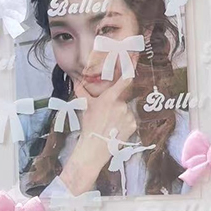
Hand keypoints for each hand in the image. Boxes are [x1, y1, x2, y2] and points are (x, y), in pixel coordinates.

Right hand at [58, 77, 133, 195]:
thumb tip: (75, 81)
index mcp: (110, 98)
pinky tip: (116, 128)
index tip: (134, 63)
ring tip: (111, 124)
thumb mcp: (86, 107)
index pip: (124, 81)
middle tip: (108, 114)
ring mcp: (129, 115)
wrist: (94, 147)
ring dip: (121, 114)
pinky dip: (126, 122)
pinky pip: (131, 119)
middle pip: (122, 99)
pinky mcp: (133, 125)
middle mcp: (121, 105)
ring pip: (127, 109)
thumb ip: (82, 92)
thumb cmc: (89, 126)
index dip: (130, 71)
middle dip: (117, 104)